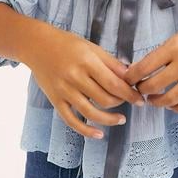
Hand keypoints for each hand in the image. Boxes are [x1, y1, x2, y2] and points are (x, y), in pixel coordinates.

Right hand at [25, 24, 143, 139]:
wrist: (37, 45)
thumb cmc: (67, 44)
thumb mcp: (92, 47)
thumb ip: (111, 63)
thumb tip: (131, 77)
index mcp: (87, 62)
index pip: (113, 84)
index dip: (129, 94)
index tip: (140, 99)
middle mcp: (75, 78)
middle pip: (104, 99)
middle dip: (121, 103)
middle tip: (130, 102)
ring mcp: (64, 91)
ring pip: (91, 113)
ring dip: (109, 119)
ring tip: (121, 119)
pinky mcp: (55, 101)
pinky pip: (72, 121)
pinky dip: (86, 131)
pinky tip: (99, 134)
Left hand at [122, 15, 177, 112]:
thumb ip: (161, 54)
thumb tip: (138, 68)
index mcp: (174, 46)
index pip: (144, 67)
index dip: (131, 77)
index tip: (127, 81)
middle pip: (154, 85)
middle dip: (142, 91)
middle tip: (139, 91)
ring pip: (171, 99)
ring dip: (157, 102)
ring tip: (153, 99)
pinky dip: (177, 107)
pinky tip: (172, 105)